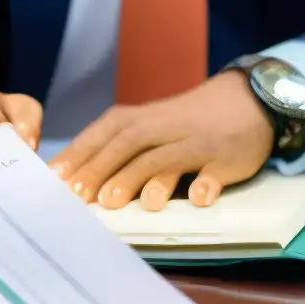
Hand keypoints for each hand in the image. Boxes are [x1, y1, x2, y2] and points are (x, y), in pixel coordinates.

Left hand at [49, 72, 271, 209]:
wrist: (250, 99)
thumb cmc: (188, 122)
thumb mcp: (152, 124)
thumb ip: (118, 148)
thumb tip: (74, 180)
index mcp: (144, 118)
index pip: (105, 133)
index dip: (79, 155)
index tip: (54, 181)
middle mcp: (168, 127)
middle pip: (130, 144)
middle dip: (102, 169)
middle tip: (80, 198)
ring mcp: (199, 143)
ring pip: (166, 158)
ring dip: (141, 180)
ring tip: (119, 204)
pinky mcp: (227, 158)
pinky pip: (216, 172)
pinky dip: (206, 185)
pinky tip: (197, 199)